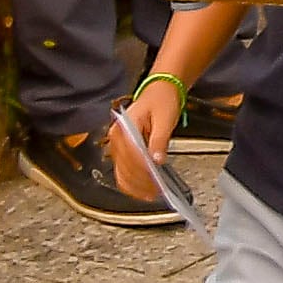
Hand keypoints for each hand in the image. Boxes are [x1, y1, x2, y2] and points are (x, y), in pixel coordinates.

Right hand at [109, 79, 179, 197]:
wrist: (161, 89)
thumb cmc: (162, 99)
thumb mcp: (165, 118)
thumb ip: (159, 140)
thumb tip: (157, 160)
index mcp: (124, 127)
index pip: (131, 155)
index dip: (142, 170)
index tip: (154, 180)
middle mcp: (117, 137)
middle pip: (124, 167)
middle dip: (139, 182)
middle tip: (155, 191)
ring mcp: (119, 145)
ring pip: (122, 172)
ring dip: (135, 185)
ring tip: (151, 193)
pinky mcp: (125, 150)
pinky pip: (125, 170)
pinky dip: (133, 181)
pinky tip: (144, 188)